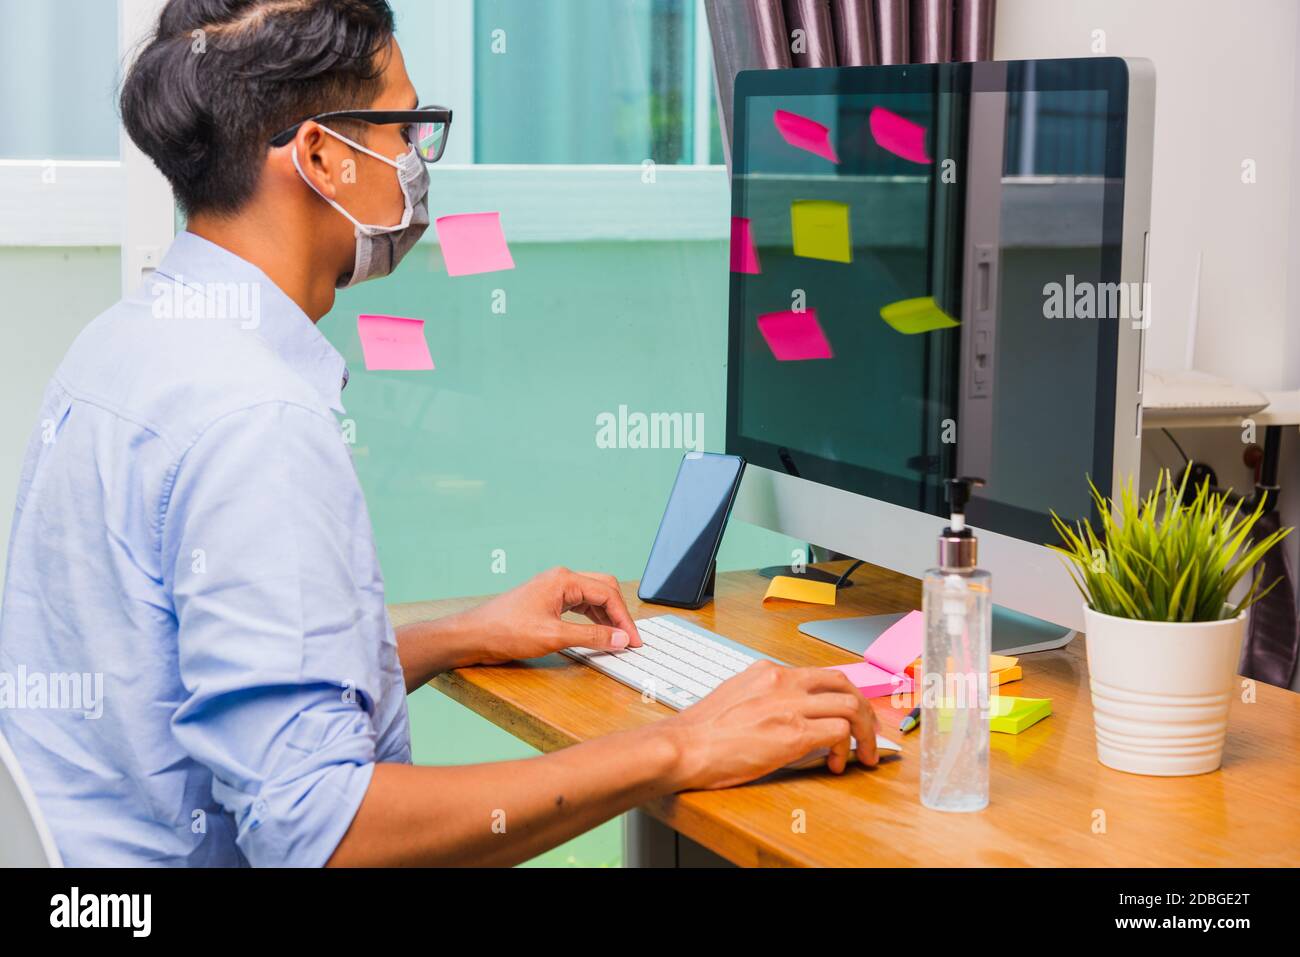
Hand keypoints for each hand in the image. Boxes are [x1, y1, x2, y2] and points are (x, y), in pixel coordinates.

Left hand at [467, 567, 642, 664]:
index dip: (624, 619)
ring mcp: (553, 590)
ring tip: (617, 639)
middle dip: (619, 614)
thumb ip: (591, 637)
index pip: (607, 594)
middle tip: (629, 639)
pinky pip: (580, 606)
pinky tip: (597, 633)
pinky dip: (593, 619)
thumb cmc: (505, 631)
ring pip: (593, 598)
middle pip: (604, 590)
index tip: (633, 640)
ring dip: (607, 617)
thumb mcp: (553, 637)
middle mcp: (561, 580)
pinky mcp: (547, 602)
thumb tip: (619, 638)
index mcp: (564, 580)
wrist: (473, 636)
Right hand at [662, 660, 877, 789]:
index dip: (842, 695)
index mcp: (767, 671)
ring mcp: (789, 705)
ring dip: (864, 732)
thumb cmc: (701, 732)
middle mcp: (782, 681)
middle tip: (869, 733)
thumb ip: (765, 698)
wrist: (684, 747)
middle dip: (864, 709)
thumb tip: (788, 716)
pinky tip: (834, 763)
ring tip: (863, 754)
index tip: (849, 713)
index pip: (819, 675)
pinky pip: (838, 731)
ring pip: (850, 704)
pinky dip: (845, 748)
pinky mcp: (794, 732)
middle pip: (843, 683)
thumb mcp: (736, 699)